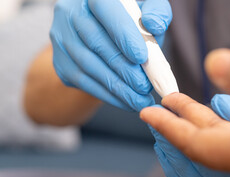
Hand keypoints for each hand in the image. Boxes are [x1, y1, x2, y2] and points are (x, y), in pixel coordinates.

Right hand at [50, 0, 171, 110]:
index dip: (122, 34)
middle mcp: (70, 12)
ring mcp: (61, 37)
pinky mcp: (60, 62)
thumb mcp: (148, 9)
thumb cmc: (133, 20)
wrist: (107, 36)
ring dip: (116, 87)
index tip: (141, 57)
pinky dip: (107, 95)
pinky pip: (83, 82)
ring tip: (140, 100)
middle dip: (122, 68)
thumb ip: (157, 12)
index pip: (104, 8)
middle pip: (95, 41)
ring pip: (88, 66)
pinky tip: (127, 102)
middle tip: (144, 86)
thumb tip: (153, 25)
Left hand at [140, 49, 229, 176]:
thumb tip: (214, 65)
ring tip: (187, 109)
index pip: (199, 146)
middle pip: (210, 147)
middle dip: (183, 125)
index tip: (148, 113)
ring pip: (229, 147)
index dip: (171, 128)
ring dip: (204, 127)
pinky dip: (229, 132)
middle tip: (161, 106)